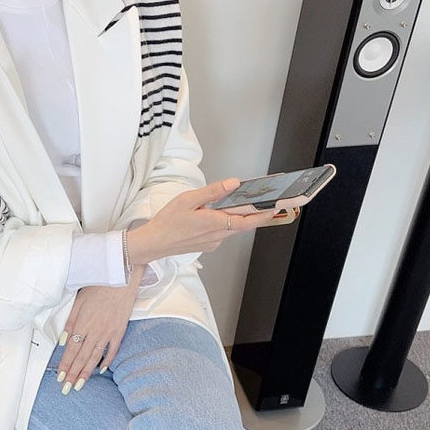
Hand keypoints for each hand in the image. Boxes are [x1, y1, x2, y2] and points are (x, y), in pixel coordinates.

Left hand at [55, 265, 146, 392]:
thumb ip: (70, 321)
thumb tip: (64, 339)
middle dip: (73, 374)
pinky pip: (112, 350)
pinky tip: (100, 369)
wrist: (122, 275)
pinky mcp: (120, 330)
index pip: (71, 349)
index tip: (60, 377)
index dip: (65, 365)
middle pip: (81, 357)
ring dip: (86, 372)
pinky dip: (106, 361)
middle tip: (67, 388)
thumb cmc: (100, 283)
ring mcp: (109, 332)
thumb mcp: (79, 299)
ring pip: (95, 357)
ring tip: (80, 384)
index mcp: (83, 322)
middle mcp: (95, 330)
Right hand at [126, 178, 279, 264]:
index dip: (264, 214)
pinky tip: (209, 216)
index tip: (276, 207)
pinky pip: (221, 232)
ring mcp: (213, 242)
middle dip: (251, 212)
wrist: (153, 243)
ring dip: (233, 216)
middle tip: (259, 200)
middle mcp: (218, 235)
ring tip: (225, 204)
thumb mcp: (188, 200)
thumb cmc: (167, 223)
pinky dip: (222, 222)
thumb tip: (233, 184)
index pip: (248, 220)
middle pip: (242, 223)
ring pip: (231, 227)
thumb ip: (213, 192)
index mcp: (215, 223)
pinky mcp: (208, 245)